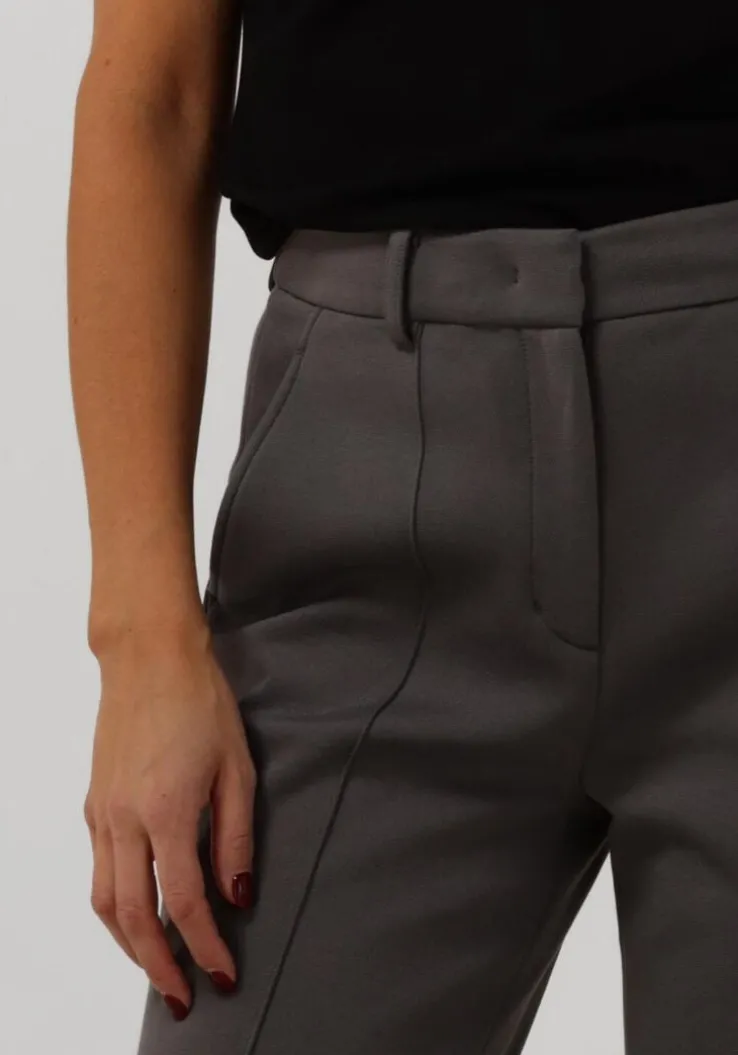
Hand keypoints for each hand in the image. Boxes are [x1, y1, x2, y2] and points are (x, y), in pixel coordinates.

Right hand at [83, 618, 254, 1020]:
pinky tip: (136, 913)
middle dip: (159, 966)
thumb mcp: (237, 767)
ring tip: (158, 968)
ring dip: (129, 945)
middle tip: (184, 996)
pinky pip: (97, 871)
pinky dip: (114, 907)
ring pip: (104, 901)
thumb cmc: (200, 702)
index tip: (224, 973)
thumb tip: (238, 894)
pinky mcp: (94, 804)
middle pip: (134, 916)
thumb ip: (237, 836)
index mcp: (167, 811)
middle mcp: (125, 820)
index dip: (206, 946)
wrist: (149, 658)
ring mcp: (102, 813)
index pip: (185, 902)